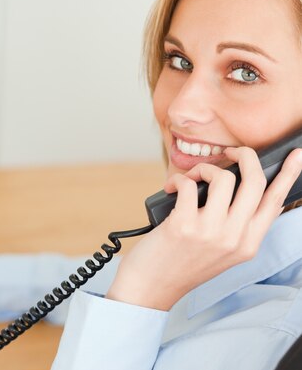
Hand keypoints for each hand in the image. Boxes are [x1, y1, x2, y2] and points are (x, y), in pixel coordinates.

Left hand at [106, 147, 301, 310]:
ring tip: (191, 178)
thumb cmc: (181, 264)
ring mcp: (210, 231)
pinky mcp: (183, 225)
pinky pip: (188, 184)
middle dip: (244, 155)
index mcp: (248, 244)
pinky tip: (170, 188)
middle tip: (230, 151)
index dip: (288, 175)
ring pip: (223, 178)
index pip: (275, 202)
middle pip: (254, 181)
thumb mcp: (221, 251)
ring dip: (204, 169)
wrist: (151, 287)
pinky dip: (178, 179)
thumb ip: (235, 226)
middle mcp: (234, 238)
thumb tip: (237, 186)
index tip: (296, 156)